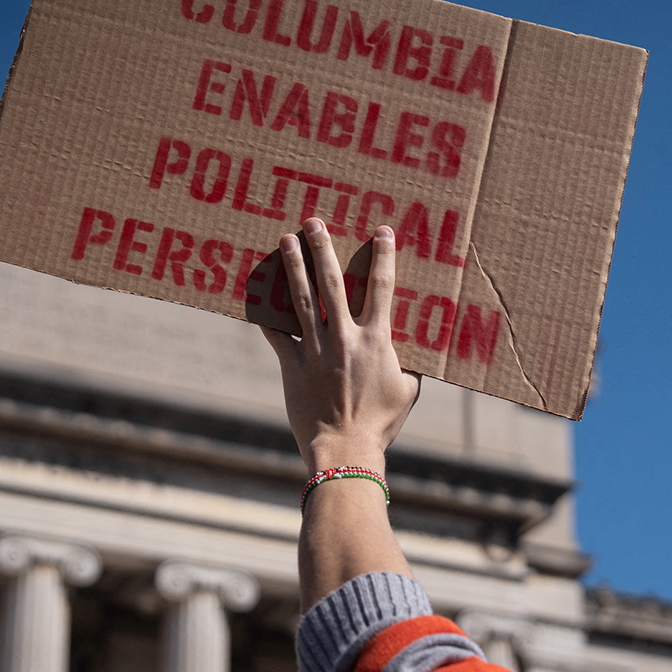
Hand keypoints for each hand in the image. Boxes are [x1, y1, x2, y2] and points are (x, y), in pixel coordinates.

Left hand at [259, 220, 420, 474]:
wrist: (346, 449)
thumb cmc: (380, 424)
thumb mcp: (408, 392)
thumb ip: (408, 366)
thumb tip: (413, 352)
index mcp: (377, 340)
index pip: (382, 288)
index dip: (383, 256)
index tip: (382, 231)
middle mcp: (344, 338)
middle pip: (332, 283)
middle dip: (322, 249)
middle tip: (313, 222)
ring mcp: (316, 350)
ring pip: (301, 299)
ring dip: (294, 266)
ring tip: (286, 240)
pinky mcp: (293, 365)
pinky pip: (276, 334)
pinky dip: (266, 314)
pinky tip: (258, 294)